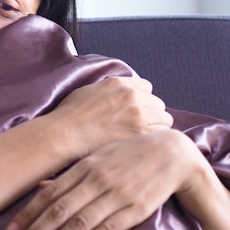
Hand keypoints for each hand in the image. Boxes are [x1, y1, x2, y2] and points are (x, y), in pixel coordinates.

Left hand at [5, 129, 202, 229]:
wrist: (171, 153)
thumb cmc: (127, 155)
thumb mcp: (96, 157)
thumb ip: (69, 174)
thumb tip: (40, 186)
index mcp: (83, 167)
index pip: (48, 194)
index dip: (27, 214)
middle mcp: (95, 180)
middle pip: (58, 211)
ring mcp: (115, 194)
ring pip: (78, 222)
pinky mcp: (135, 208)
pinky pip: (107, 228)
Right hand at [46, 77, 172, 159]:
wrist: (64, 135)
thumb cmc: (70, 116)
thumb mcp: (89, 91)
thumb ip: (109, 89)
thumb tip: (118, 93)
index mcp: (120, 84)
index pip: (147, 87)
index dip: (143, 100)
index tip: (137, 111)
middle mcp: (132, 96)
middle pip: (158, 104)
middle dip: (152, 114)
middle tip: (140, 128)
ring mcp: (138, 115)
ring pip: (164, 119)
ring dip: (156, 128)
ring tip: (142, 139)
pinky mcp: (140, 134)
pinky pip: (161, 135)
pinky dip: (154, 140)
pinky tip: (142, 146)